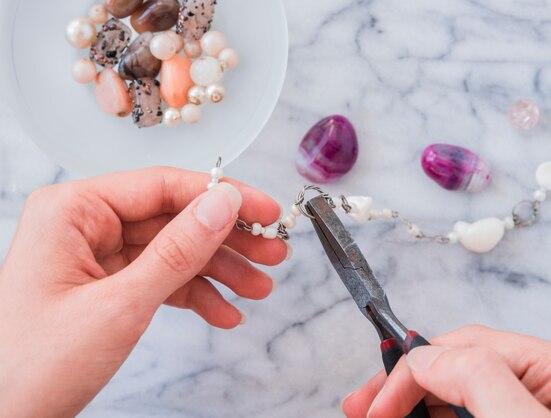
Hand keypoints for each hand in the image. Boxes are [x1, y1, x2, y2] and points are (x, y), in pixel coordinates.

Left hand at [0, 167, 287, 417]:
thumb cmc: (31, 367)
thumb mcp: (120, 304)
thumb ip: (178, 251)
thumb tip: (223, 204)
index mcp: (74, 210)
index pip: (163, 186)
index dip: (221, 196)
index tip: (265, 210)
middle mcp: (85, 225)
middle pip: (173, 219)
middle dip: (226, 240)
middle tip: (272, 252)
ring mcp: (95, 257)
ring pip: (172, 251)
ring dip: (218, 272)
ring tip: (258, 288)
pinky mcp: (105, 287)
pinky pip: (159, 279)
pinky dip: (194, 295)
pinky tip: (224, 312)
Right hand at [343, 325, 550, 417]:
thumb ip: (476, 380)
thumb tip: (423, 356)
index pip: (467, 346)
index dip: (411, 371)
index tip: (375, 407)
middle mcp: (548, 382)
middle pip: (456, 364)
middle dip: (405, 385)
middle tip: (363, 407)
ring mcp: (531, 407)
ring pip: (455, 389)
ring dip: (414, 402)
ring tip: (378, 413)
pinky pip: (463, 412)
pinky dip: (433, 415)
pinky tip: (413, 416)